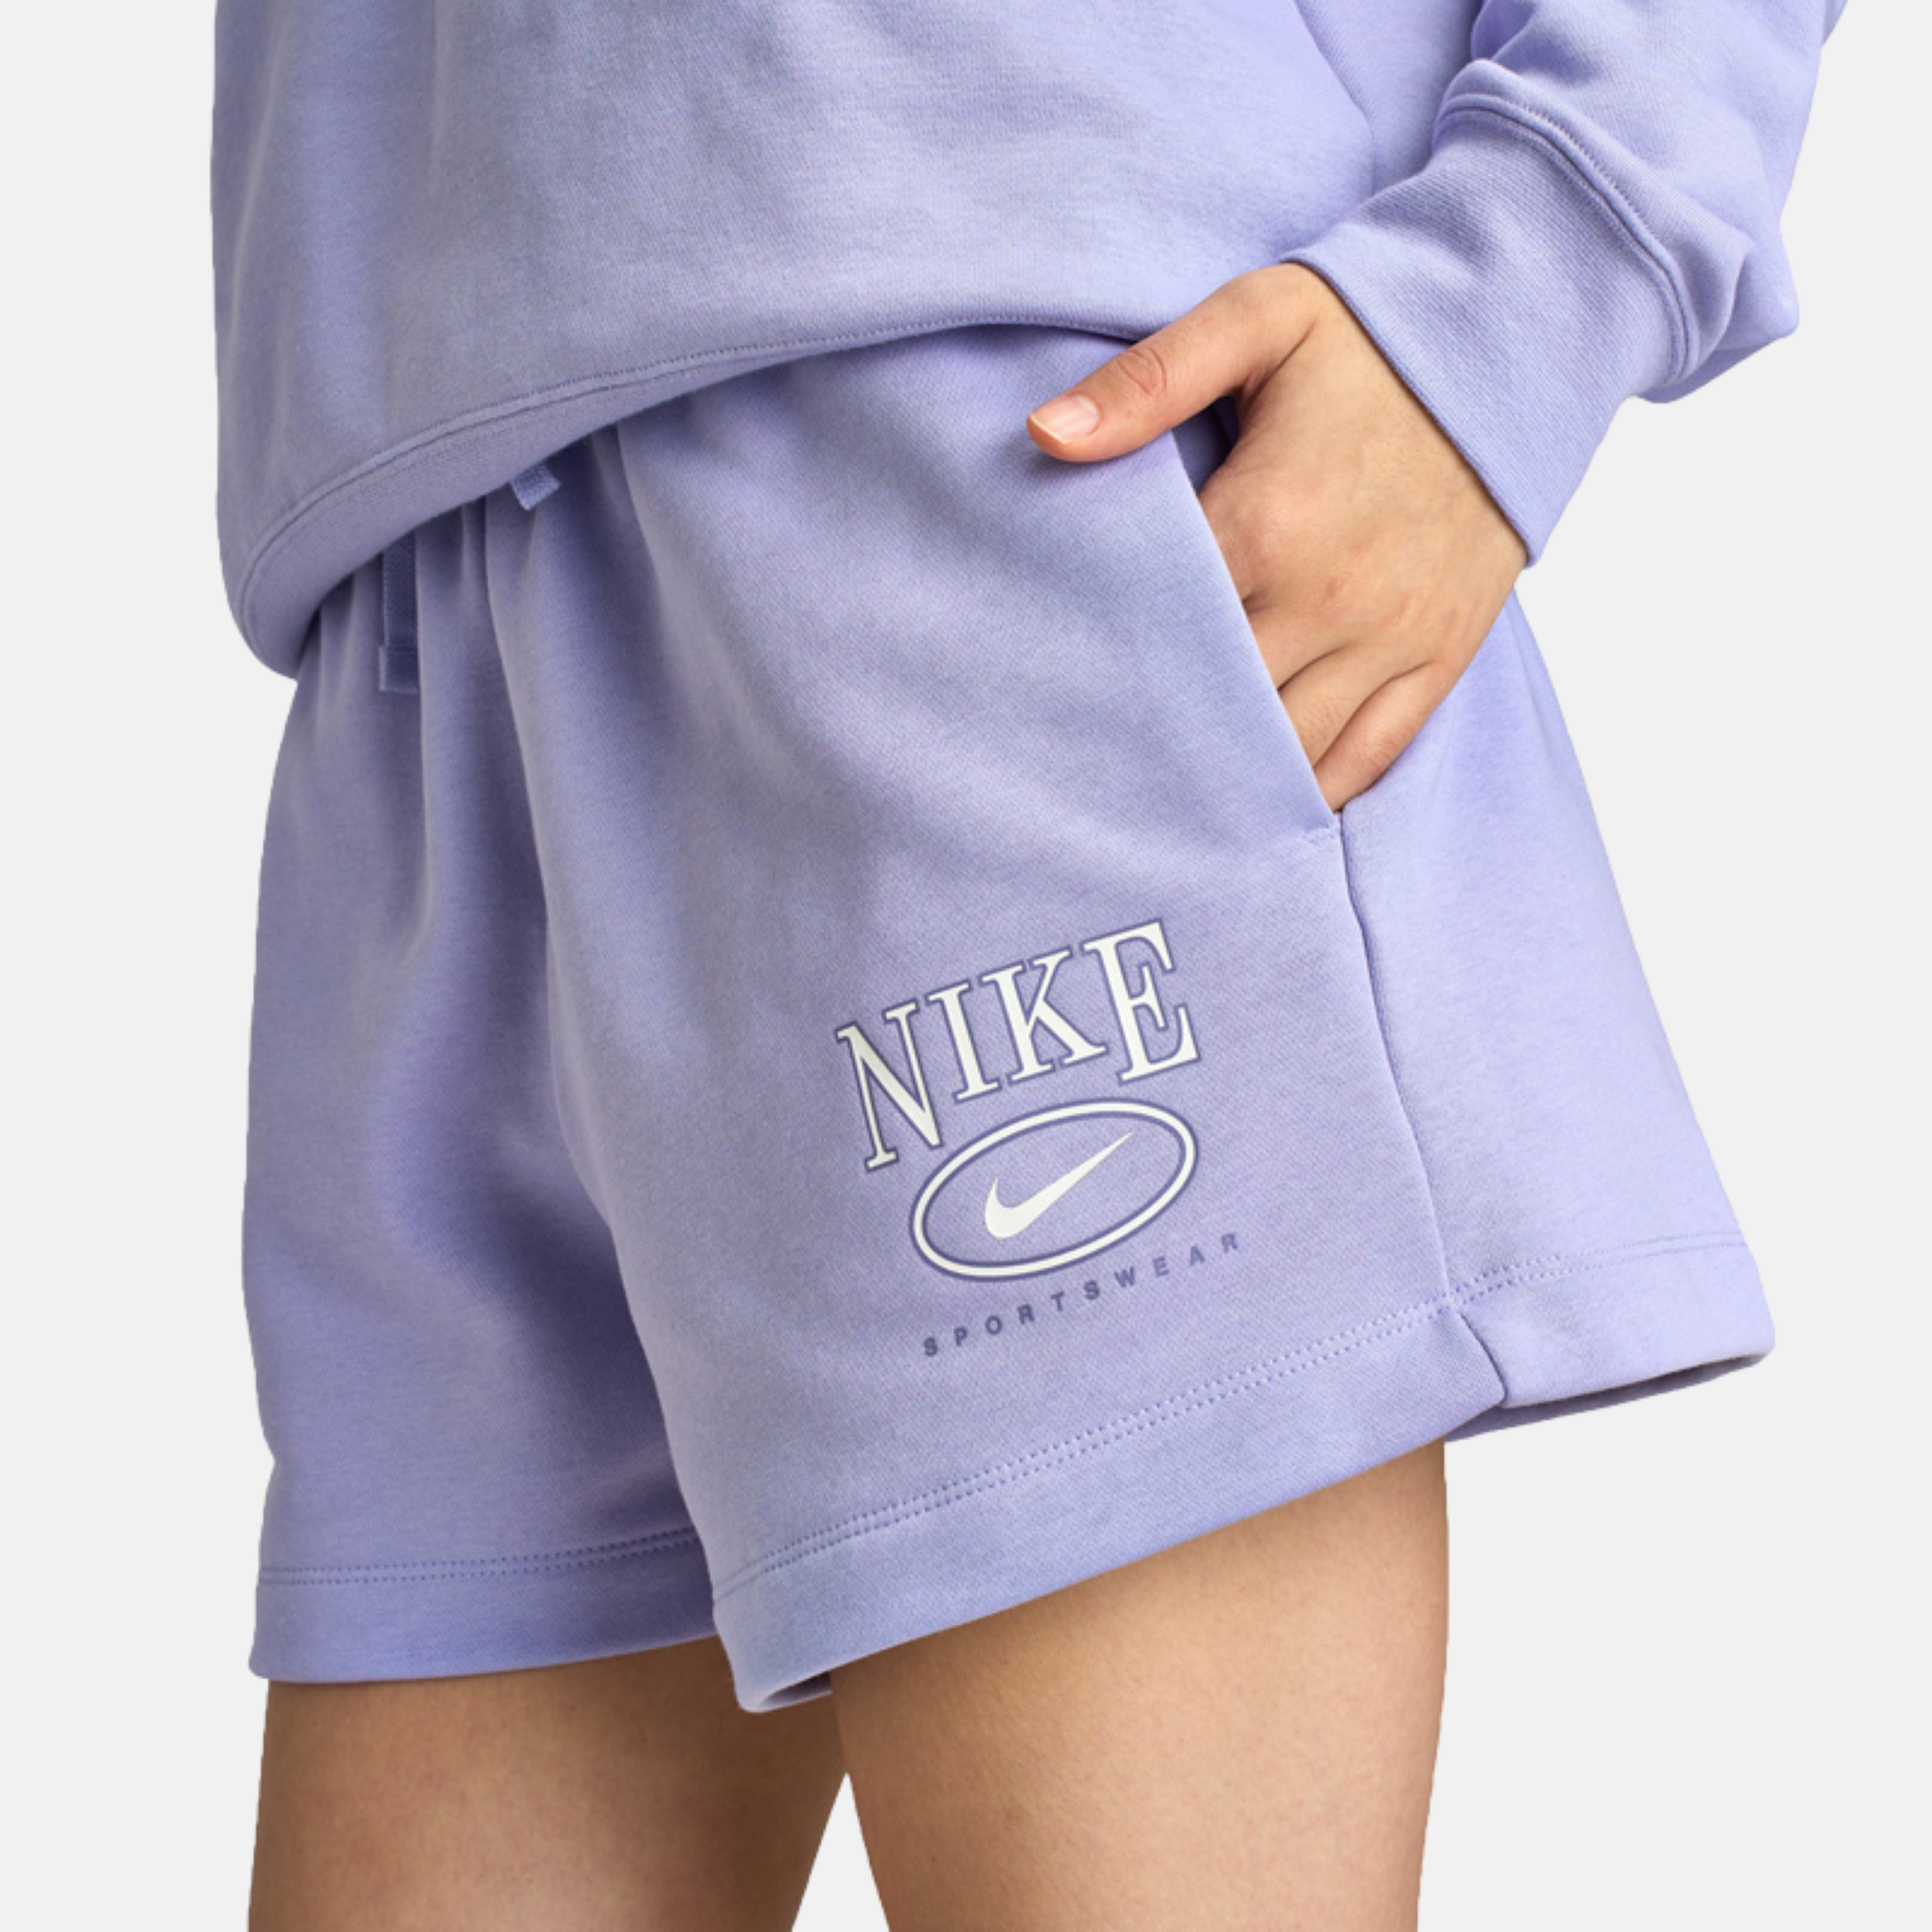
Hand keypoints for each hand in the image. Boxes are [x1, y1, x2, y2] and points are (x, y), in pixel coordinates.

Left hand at [1026, 264, 1527, 810]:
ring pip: (1290, 752)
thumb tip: (1045, 435)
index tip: (1052, 689)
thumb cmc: (1371, 336)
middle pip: (1218, 707)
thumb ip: (1148, 380)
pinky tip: (1262, 812)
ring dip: (1229, 782)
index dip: (1104, 664)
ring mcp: (1390, 637)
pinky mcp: (1439, 656)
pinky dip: (1314, 792)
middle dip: (1157, 736)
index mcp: (1268, 521)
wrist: (1514, 344)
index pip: (1161, 627)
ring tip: (1165, 805)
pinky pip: (1370, 755)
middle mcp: (1329, 598)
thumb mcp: (1256, 321)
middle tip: (1093, 767)